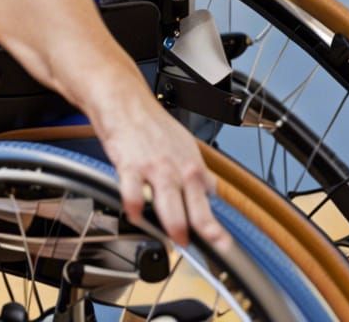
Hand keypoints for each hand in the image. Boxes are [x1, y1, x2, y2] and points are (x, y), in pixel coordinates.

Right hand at [96, 84, 231, 252]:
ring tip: (177, 242)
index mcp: (192, 163)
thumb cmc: (152, 123)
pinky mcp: (130, 166)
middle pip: (196, 206)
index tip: (222, 241)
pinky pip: (133, 195)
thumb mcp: (184, 144)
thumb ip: (195, 171)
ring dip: (175, 227)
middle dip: (207, 231)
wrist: (126, 101)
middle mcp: (178, 168)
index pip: (211, 197)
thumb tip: (210, 191)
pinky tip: (135, 217)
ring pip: (170, 204)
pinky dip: (134, 210)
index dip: (215, 222)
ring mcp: (155, 168)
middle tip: (214, 247)